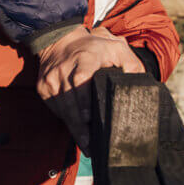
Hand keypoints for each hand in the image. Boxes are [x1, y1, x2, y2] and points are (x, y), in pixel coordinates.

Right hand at [36, 25, 144, 152]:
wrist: (60, 39)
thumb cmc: (93, 46)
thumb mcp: (116, 47)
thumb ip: (131, 63)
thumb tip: (140, 83)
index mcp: (85, 58)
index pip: (81, 79)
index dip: (84, 100)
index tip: (88, 117)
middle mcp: (65, 69)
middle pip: (70, 102)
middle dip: (80, 126)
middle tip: (90, 145)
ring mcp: (51, 79)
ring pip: (62, 109)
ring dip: (73, 128)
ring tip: (87, 145)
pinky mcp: (43, 88)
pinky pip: (55, 108)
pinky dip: (66, 120)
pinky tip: (77, 130)